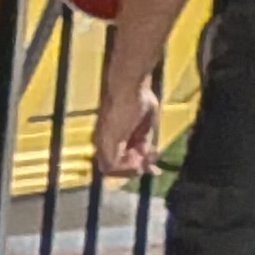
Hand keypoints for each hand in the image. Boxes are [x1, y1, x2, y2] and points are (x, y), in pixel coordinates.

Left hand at [92, 52, 170, 198]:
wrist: (132, 85)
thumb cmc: (139, 98)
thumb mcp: (145, 127)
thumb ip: (143, 144)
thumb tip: (146, 161)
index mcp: (109, 136)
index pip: (117, 161)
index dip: (134, 166)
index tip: (153, 166)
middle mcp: (101, 140)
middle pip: (113, 168)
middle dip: (135, 169)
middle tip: (152, 165)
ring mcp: (101, 141)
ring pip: (110, 169)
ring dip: (132, 168)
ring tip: (146, 158)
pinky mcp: (104, 141)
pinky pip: (111, 165)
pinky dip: (127, 166)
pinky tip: (140, 157)